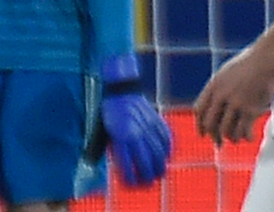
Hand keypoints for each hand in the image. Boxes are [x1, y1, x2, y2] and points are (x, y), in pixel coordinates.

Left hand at [100, 54, 171, 185]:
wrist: (121, 90)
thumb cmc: (110, 113)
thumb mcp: (104, 133)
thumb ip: (113, 150)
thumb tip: (122, 167)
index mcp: (121, 137)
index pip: (128, 164)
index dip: (130, 178)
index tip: (132, 184)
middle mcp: (137, 133)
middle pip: (147, 160)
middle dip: (148, 175)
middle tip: (148, 183)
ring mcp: (149, 126)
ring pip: (159, 151)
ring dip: (161, 164)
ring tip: (160, 173)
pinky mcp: (157, 119)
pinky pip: (166, 136)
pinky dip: (169, 147)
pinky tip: (167, 155)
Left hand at [194, 43, 273, 145]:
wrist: (270, 56)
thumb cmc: (253, 61)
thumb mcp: (229, 71)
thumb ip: (220, 88)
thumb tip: (217, 106)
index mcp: (214, 85)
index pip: (199, 111)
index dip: (199, 125)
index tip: (203, 134)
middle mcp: (222, 95)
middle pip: (210, 124)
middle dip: (214, 136)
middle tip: (219, 143)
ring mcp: (236, 103)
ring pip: (226, 131)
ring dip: (231, 138)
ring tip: (238, 138)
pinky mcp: (251, 109)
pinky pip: (244, 130)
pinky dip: (246, 137)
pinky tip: (250, 137)